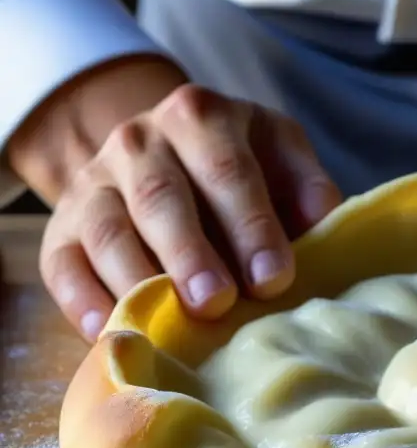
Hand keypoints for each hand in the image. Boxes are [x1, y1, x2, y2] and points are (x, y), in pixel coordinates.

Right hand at [39, 83, 341, 340]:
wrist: (166, 155)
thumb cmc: (241, 170)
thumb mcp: (280, 156)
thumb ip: (306, 187)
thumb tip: (324, 222)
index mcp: (202, 116)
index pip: (227, 170)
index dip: (251, 226)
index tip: (273, 279)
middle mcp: (139, 140)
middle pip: (161, 198)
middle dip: (190, 254)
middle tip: (216, 304)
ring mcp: (93, 182)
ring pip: (106, 231)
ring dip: (136, 279)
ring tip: (165, 325)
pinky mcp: (61, 228)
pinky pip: (62, 263)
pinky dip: (82, 299)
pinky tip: (109, 330)